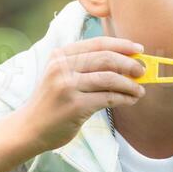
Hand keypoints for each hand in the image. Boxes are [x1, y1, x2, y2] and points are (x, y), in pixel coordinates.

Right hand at [16, 37, 146, 151]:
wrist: (29, 128)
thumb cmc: (52, 102)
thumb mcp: (60, 76)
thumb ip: (85, 66)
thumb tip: (126, 62)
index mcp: (60, 55)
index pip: (97, 43)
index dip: (122, 45)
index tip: (139, 50)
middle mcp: (62, 67)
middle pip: (106, 58)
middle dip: (129, 64)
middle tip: (143, 71)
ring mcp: (67, 86)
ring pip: (109, 78)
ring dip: (130, 84)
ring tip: (139, 90)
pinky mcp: (74, 106)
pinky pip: (108, 98)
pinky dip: (124, 98)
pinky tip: (130, 100)